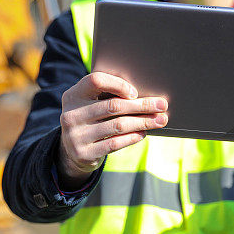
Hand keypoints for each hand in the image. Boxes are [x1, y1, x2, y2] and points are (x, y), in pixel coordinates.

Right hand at [58, 72, 167, 188]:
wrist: (71, 151)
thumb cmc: (90, 120)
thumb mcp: (90, 104)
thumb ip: (107, 95)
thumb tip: (145, 93)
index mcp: (73, 95)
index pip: (96, 80)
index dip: (118, 84)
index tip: (136, 92)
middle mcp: (71, 114)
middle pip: (113, 105)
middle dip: (142, 105)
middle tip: (162, 105)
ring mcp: (76, 135)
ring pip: (118, 125)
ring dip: (143, 122)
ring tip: (160, 120)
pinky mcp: (83, 153)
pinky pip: (114, 143)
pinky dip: (132, 137)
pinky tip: (143, 133)